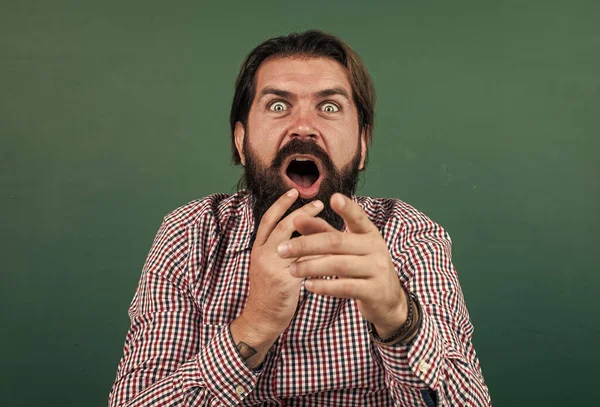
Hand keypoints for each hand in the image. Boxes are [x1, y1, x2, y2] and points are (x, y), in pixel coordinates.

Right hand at [231, 189, 323, 366]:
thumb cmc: (268, 292)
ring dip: (314, 232)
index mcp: (258, 249)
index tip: (293, 192)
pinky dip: (318, 256)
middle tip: (318, 203)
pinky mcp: (284, 282)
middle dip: (301, 213)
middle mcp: (263, 255)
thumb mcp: (267, 265)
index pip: (268, 220)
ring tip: (330, 226)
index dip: (280, 205)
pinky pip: (305, 264)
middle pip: (281, 227)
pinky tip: (332, 250)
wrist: (261, 319)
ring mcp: (272, 268)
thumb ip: (279, 249)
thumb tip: (298, 232)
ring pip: (295, 243)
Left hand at [277, 193, 408, 337]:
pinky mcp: (374, 291)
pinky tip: (308, 285)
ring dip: (311, 267)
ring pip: (339, 265)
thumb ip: (324, 232)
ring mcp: (376, 269)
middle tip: (282, 249)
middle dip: (306, 244)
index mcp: (369, 232)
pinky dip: (324, 286)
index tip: (333, 198)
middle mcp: (375, 248)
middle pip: (337, 242)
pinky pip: (345, 287)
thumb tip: (297, 219)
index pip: (358, 217)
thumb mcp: (348, 246)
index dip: (347, 208)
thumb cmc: (362, 266)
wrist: (388, 298)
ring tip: (291, 269)